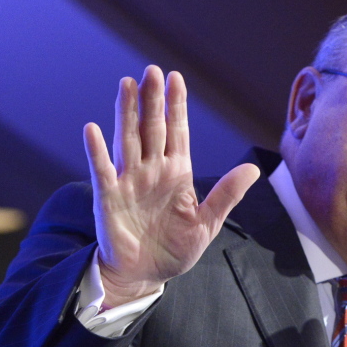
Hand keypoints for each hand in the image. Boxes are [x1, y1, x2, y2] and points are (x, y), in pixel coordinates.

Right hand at [83, 65, 259, 305]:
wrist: (145, 275)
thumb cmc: (175, 249)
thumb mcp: (207, 223)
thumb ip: (226, 194)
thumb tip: (253, 169)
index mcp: (177, 173)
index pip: (176, 132)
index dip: (176, 106)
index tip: (175, 78)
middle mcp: (151, 170)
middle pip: (151, 128)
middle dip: (152, 100)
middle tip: (151, 71)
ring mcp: (129, 181)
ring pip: (127, 140)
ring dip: (125, 113)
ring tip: (126, 85)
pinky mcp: (109, 197)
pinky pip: (102, 170)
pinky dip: (97, 151)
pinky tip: (93, 129)